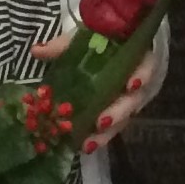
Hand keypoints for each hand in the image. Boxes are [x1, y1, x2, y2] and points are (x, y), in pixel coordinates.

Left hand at [29, 32, 159, 154]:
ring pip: (124, 119)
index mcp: (135, 57)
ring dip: (108, 133)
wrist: (108, 44)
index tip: (131, 85)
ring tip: (90, 144)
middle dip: (119, 112)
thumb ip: (64, 45)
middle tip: (102, 122)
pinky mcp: (118, 114)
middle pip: (134, 100)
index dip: (142, 75)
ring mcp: (128, 100)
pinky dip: (99, 138)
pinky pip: (112, 127)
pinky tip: (85, 146)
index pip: (146, 66)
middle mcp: (136, 82)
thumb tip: (37, 50)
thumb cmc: (101, 38)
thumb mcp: (84, 37)